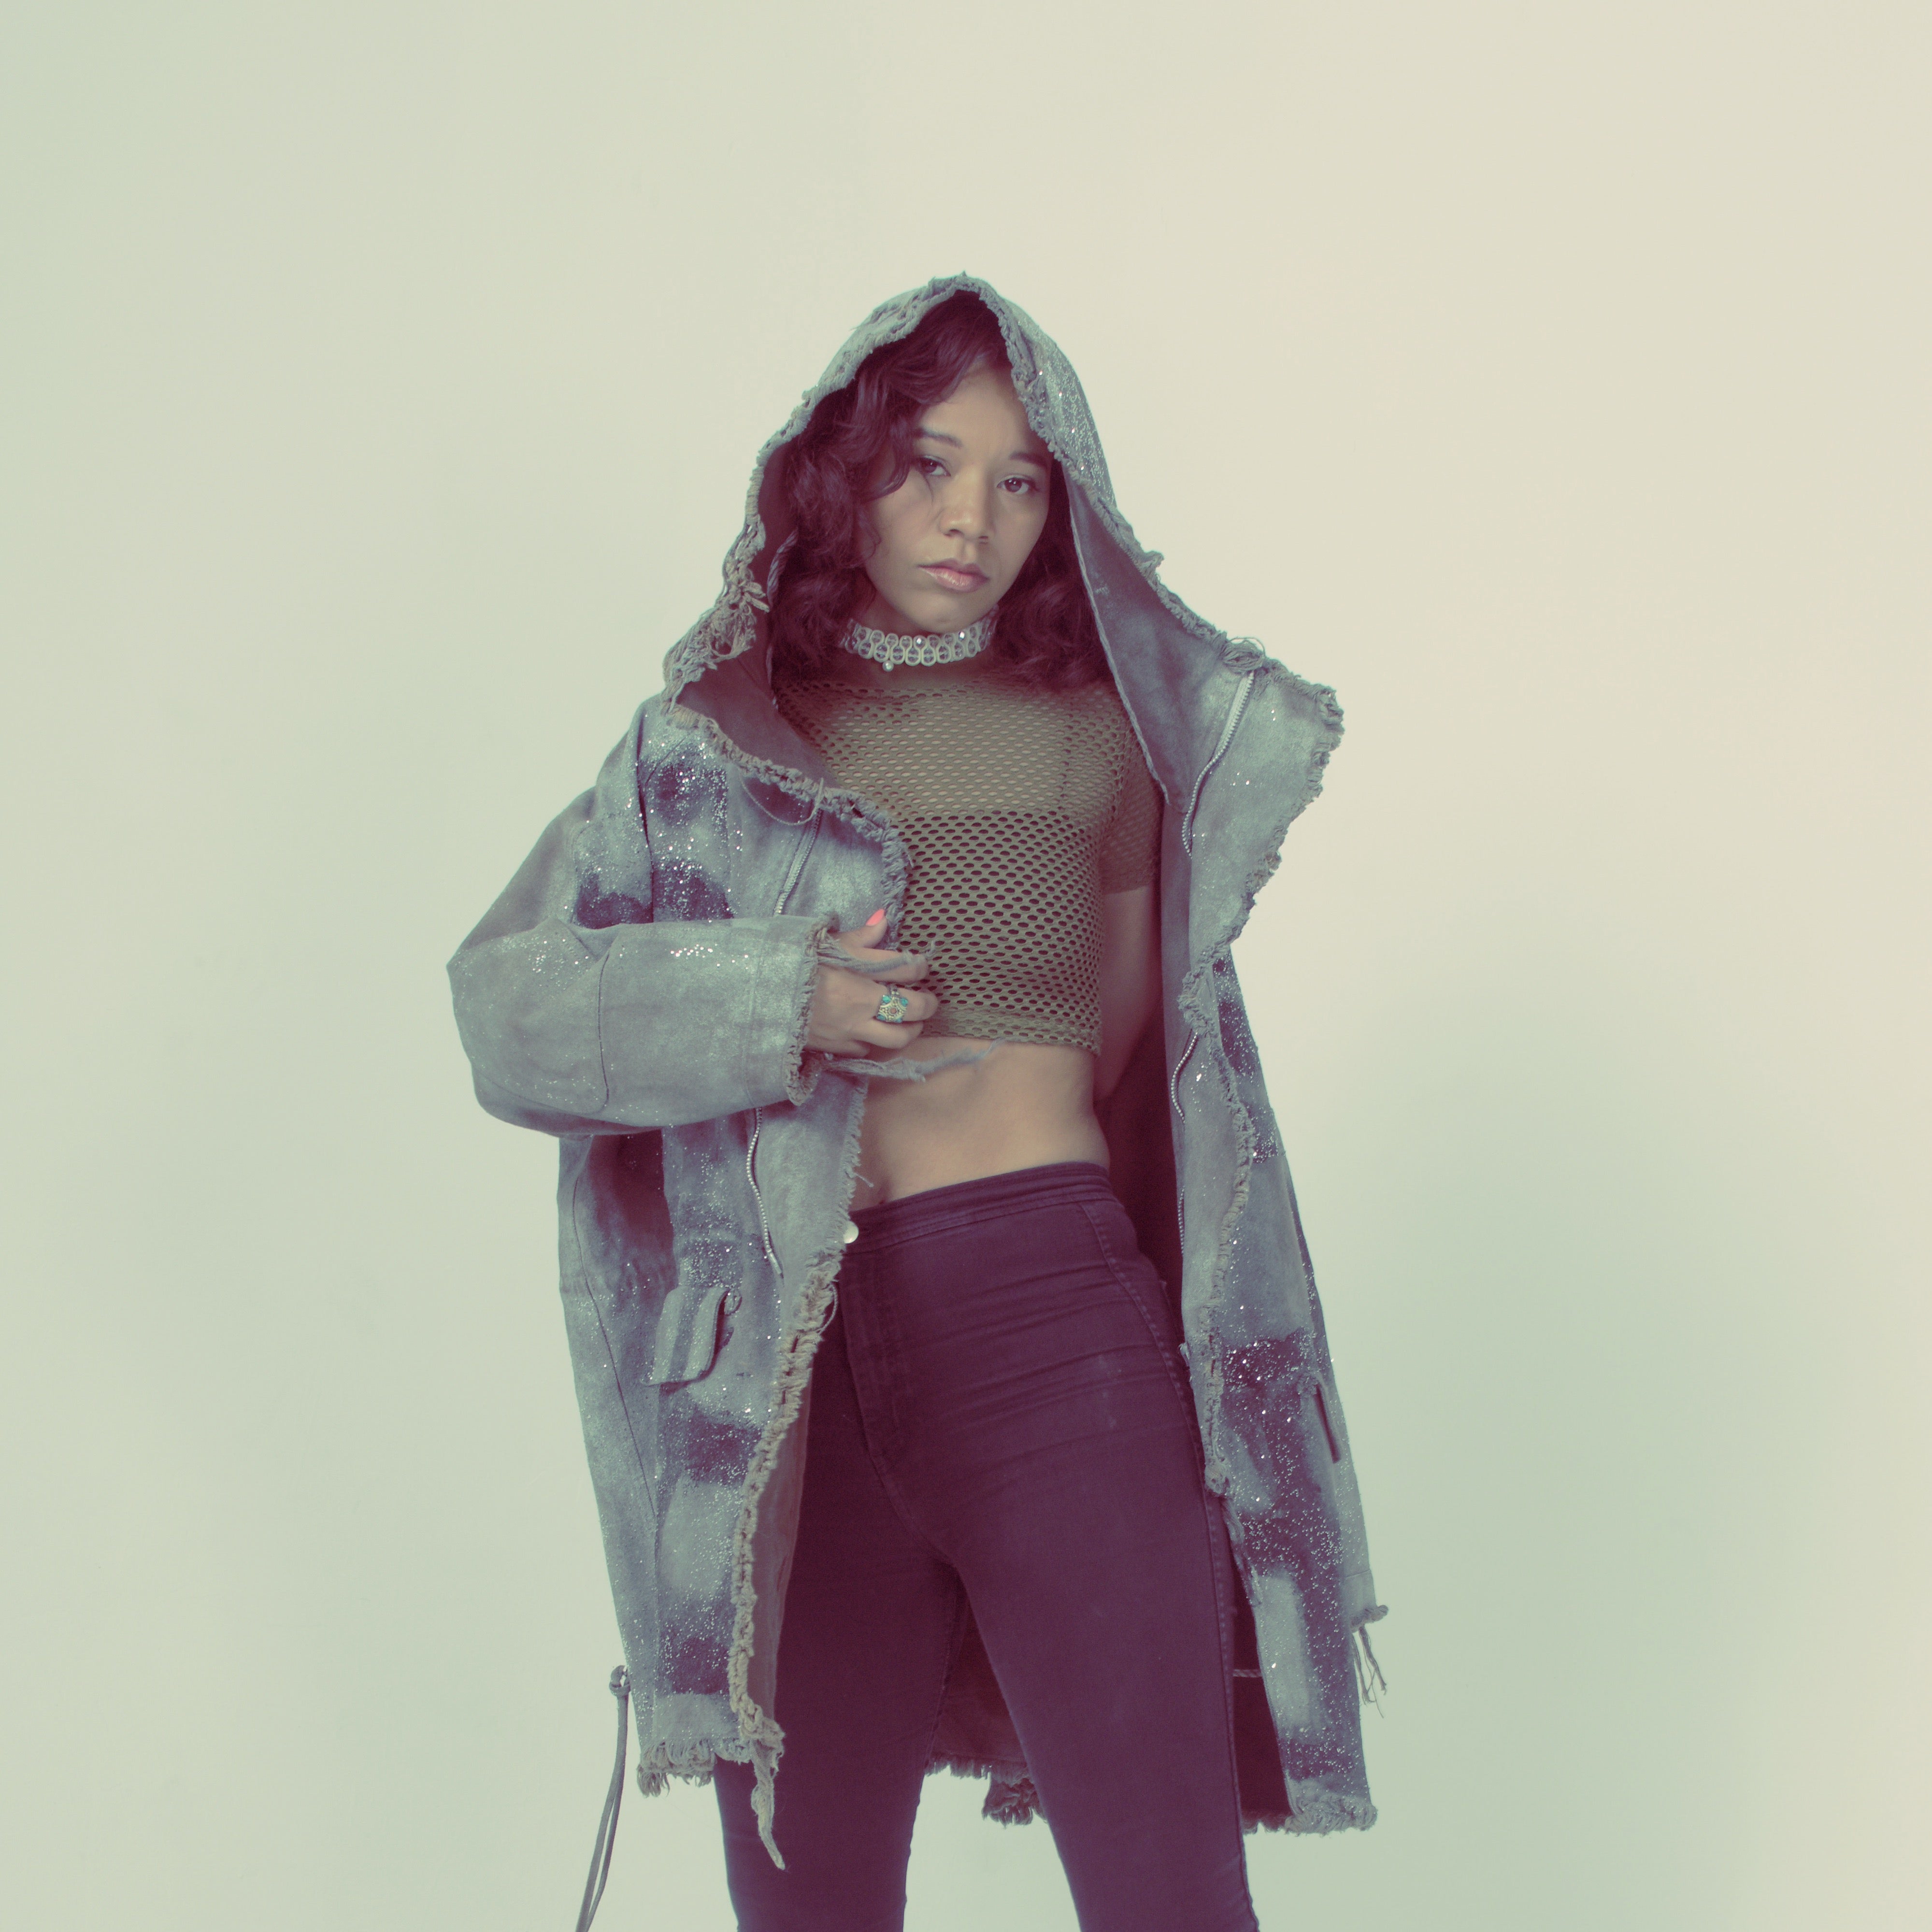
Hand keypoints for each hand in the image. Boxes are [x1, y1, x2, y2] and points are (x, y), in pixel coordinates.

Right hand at [806, 911, 938, 1056]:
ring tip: (911, 1024)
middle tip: (929, 1001)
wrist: (760, 995)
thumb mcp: (826, 942)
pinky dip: (874, 1042)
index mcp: (860, 972)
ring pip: (896, 1038)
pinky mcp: (836, 1047)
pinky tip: (872, 1033)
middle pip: (911, 1009)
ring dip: (909, 1030)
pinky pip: (866, 1049)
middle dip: (927, 1005)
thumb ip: (860, 936)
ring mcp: (850, 1029)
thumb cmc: (794, 963)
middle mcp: (861, 1003)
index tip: (921, 967)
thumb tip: (884, 918)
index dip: (921, 968)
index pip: (907, 970)